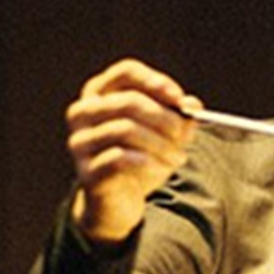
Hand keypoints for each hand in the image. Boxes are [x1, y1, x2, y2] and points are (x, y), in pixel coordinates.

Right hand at [65, 59, 200, 244]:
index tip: (179, 99)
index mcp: (99, 93)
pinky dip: (146, 162)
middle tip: (183, 134)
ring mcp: (80, 142)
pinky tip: (160, 168)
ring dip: (160, 144)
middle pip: (128, 101)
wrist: (118, 202)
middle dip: (164, 118)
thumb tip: (192, 105)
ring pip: (124, 129)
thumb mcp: (164, 136)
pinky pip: (118, 158)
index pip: (126, 72)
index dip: (154, 82)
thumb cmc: (140, 159)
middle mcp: (83, 113)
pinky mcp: (86, 171)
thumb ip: (179, 118)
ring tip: (178, 158)